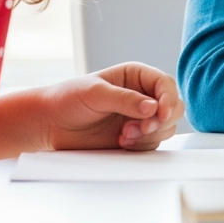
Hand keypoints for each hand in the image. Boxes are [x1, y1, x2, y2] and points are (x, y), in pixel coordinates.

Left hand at [39, 62, 183, 150]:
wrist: (49, 125)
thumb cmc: (67, 100)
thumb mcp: (95, 93)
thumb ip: (125, 99)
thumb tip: (152, 107)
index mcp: (136, 77)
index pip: (166, 84)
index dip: (169, 99)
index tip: (161, 114)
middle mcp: (142, 96)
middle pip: (174, 107)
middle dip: (160, 120)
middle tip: (140, 129)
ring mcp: (140, 118)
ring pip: (166, 127)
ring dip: (150, 135)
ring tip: (124, 135)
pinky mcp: (135, 137)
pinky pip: (153, 143)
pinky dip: (141, 145)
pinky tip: (122, 142)